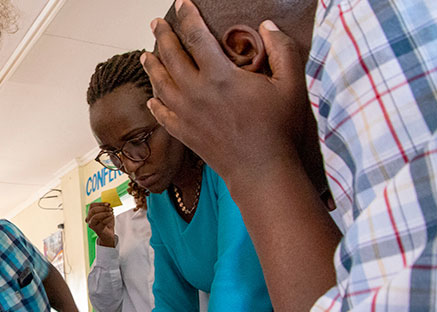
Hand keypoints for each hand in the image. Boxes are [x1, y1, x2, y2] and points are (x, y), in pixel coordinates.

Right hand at [85, 202, 115, 246]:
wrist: (108, 234)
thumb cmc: (106, 223)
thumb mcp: (105, 213)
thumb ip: (105, 208)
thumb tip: (108, 203)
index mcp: (90, 214)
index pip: (92, 206)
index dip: (100, 203)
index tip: (108, 204)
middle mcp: (89, 220)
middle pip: (93, 210)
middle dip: (103, 208)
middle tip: (110, 209)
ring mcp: (92, 225)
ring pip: (96, 217)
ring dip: (105, 213)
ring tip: (111, 213)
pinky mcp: (97, 230)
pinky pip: (103, 222)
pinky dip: (109, 218)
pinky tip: (112, 217)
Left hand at [142, 0, 308, 186]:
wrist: (260, 170)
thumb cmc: (278, 129)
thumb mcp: (291, 84)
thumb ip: (282, 50)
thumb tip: (268, 27)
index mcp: (219, 75)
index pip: (196, 36)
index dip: (187, 16)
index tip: (182, 4)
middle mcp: (195, 92)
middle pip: (170, 56)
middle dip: (163, 36)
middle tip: (157, 24)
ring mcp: (186, 114)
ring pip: (160, 83)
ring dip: (152, 66)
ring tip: (145, 55)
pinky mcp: (184, 134)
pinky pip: (161, 114)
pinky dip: (154, 103)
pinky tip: (152, 97)